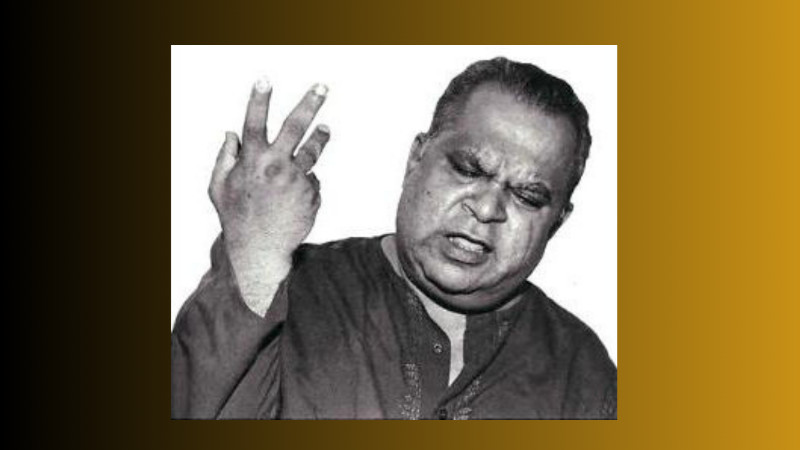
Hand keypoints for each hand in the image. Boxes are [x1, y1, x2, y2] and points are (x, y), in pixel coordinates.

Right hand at [208, 78, 330, 311]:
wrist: (260, 250)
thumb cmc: (236, 216)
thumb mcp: (218, 187)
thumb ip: (224, 158)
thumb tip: (232, 132)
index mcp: (251, 161)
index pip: (254, 122)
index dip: (258, 100)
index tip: (264, 79)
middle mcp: (275, 166)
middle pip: (295, 126)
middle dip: (310, 103)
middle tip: (322, 87)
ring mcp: (296, 179)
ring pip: (313, 150)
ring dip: (320, 137)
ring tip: (325, 129)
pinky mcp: (311, 193)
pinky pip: (311, 180)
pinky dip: (304, 183)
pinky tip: (293, 199)